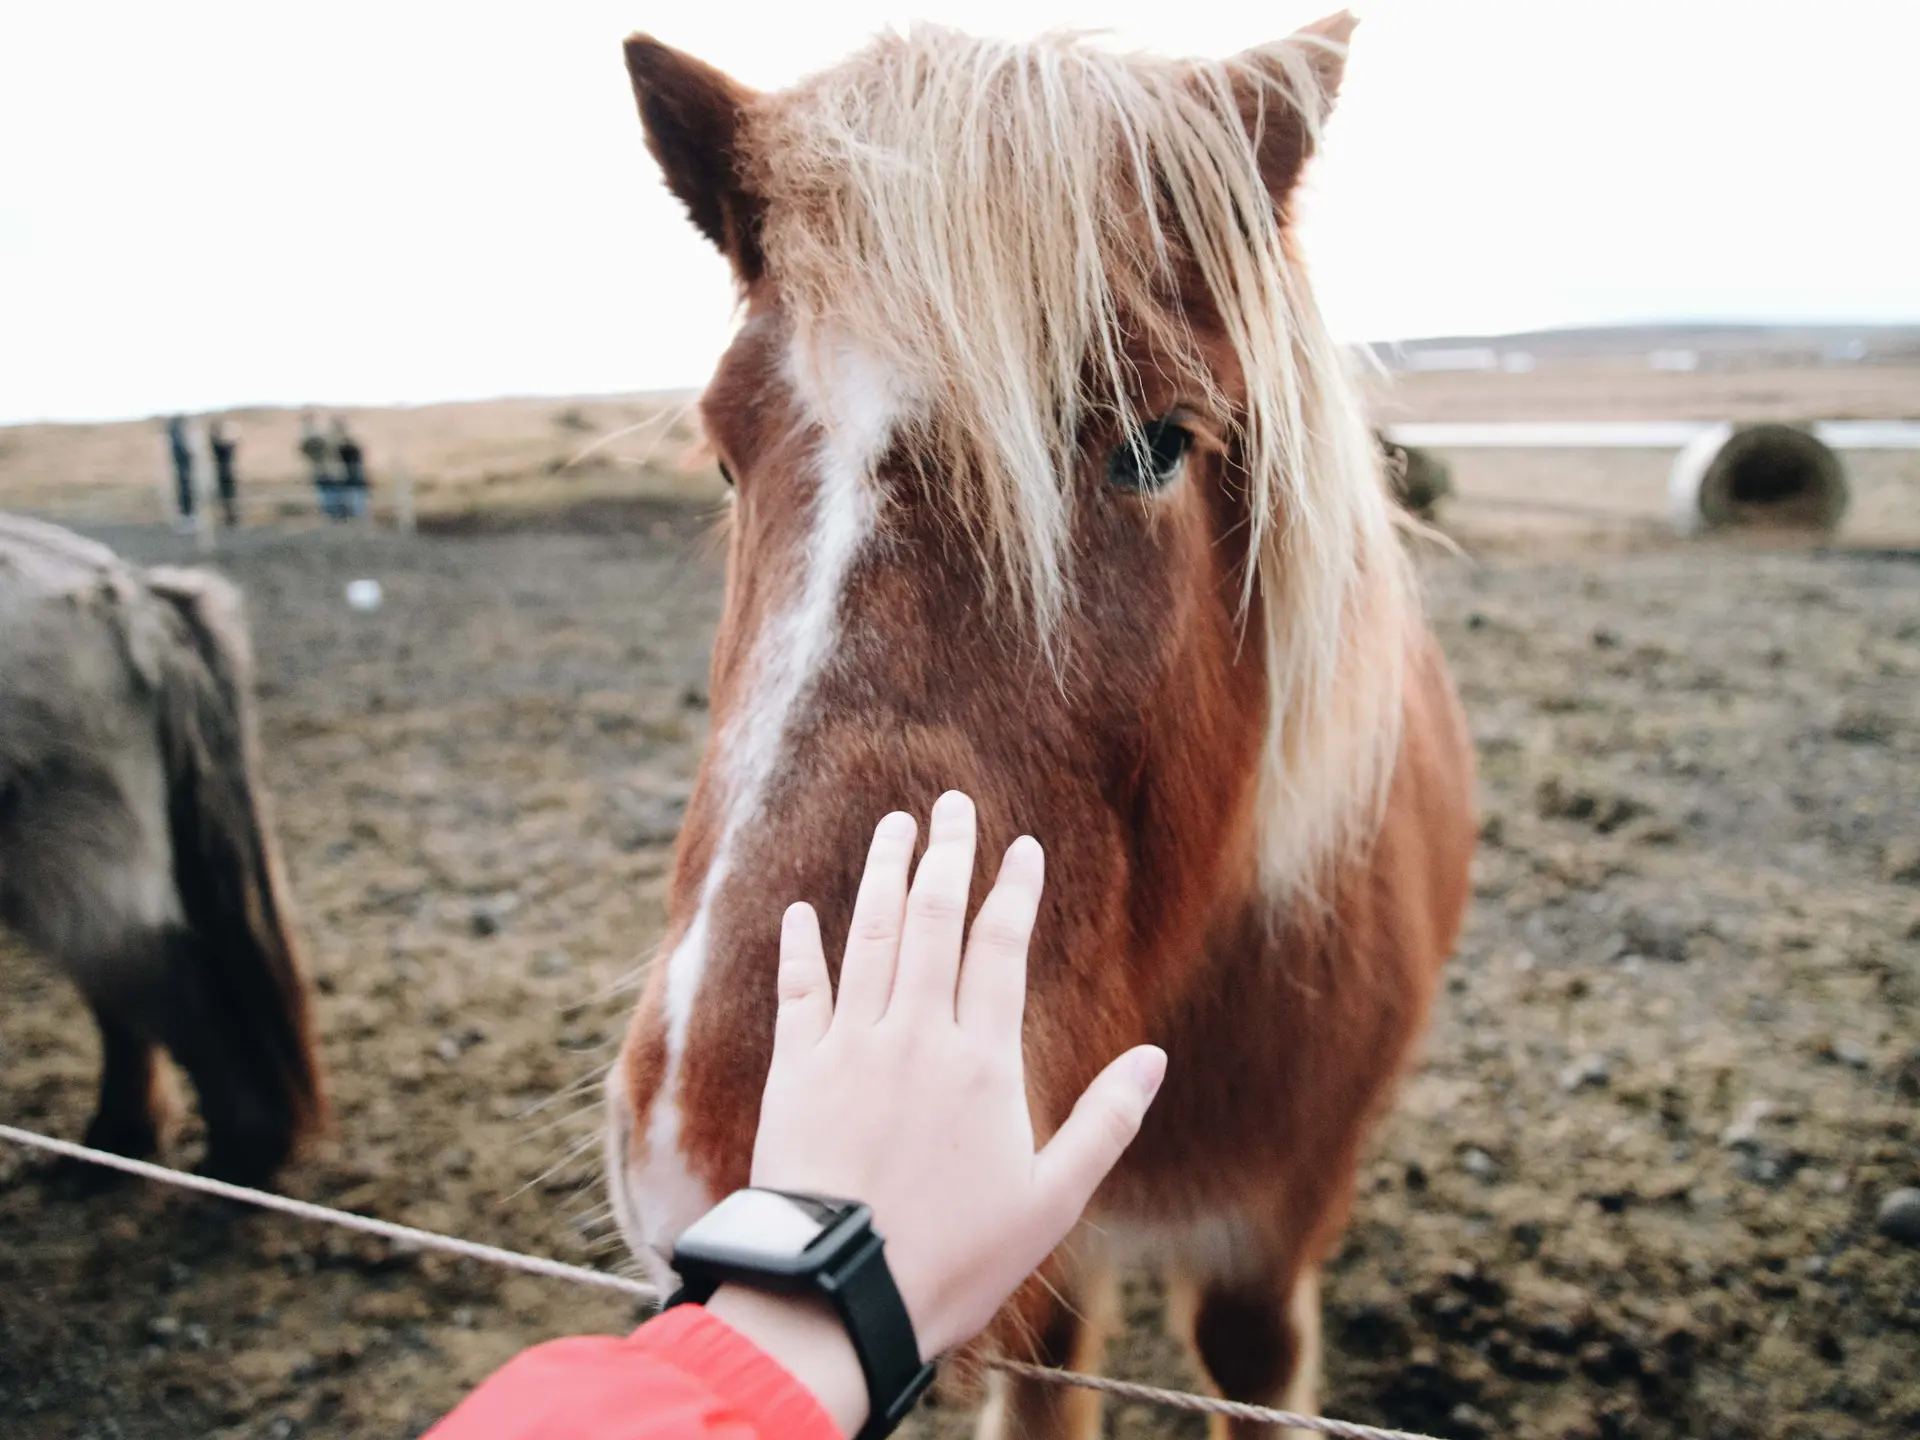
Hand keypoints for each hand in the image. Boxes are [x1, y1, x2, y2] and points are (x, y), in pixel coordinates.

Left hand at [750, 790, 1165, 1357]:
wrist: (842, 1291)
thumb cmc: (955, 1257)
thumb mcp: (1052, 1199)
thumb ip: (1105, 1122)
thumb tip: (1154, 1059)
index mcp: (983, 1061)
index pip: (1002, 949)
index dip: (1014, 891)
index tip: (1022, 847)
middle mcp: (916, 1036)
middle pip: (934, 921)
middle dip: (947, 855)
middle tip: (952, 804)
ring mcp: (850, 1048)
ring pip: (869, 938)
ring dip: (882, 876)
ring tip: (893, 827)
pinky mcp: (796, 1073)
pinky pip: (799, 991)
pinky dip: (801, 947)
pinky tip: (802, 911)